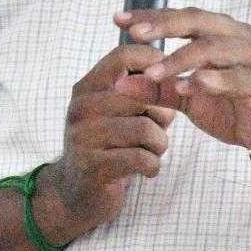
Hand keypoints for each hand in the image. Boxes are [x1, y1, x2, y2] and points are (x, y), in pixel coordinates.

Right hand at [41, 44, 177, 240]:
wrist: (74, 194)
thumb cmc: (108, 147)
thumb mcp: (117, 113)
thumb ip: (140, 93)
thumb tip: (176, 77)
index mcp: (87, 87)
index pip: (123, 56)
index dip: (155, 63)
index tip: (169, 82)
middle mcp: (82, 107)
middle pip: (142, 94)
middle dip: (162, 114)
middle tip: (159, 129)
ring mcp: (84, 137)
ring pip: (145, 129)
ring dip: (159, 144)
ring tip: (153, 151)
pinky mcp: (93, 166)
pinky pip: (142, 158)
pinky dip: (153, 166)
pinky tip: (147, 170)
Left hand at [114, 8, 250, 160]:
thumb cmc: (232, 108)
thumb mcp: (187, 99)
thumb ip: (155, 89)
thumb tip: (117, 84)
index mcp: (220, 32)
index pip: (181, 16)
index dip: (151, 15)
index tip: (118, 19)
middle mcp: (238, 36)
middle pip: (197, 20)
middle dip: (163, 26)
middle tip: (134, 34)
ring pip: (212, 47)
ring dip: (179, 58)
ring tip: (153, 73)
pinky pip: (232, 77)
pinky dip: (207, 81)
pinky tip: (184, 87)